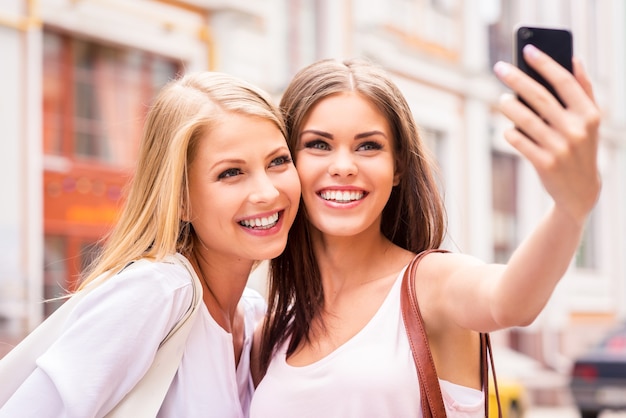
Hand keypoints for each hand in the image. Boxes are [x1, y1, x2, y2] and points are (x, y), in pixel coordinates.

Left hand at [494, 45, 601, 224]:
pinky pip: (520, 142)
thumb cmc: (581, 148)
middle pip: (541, 97)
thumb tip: (574, 59)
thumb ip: (584, 91)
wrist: (581, 192)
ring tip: (501, 99)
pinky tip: (507, 128)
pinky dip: (511, 133)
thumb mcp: (590, 122)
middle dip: (517, 79)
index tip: (527, 50)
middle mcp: (576, 130)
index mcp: (590, 114)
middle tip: (499, 67)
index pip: (565, 82)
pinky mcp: (545, 164)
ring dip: (509, 106)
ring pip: (526, 120)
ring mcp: (560, 148)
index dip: (545, 64)